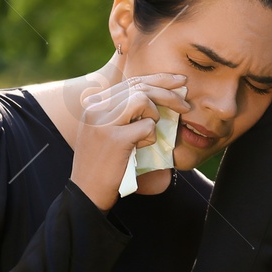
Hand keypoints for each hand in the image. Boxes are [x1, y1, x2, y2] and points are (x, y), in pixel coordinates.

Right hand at [72, 73, 189, 210]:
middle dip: (169, 93)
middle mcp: (96, 108)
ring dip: (155, 116)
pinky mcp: (115, 138)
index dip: (158, 79)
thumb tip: (159, 95)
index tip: (178, 81)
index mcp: (94, 104)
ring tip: (148, 134)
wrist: (86, 191)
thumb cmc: (103, 163)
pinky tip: (139, 148)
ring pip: (143, 100)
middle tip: (185, 105)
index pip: (131, 82)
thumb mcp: (107, 131)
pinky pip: (147, 126)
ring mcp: (104, 122)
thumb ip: (124, 112)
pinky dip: (150, 137)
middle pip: (140, 87)